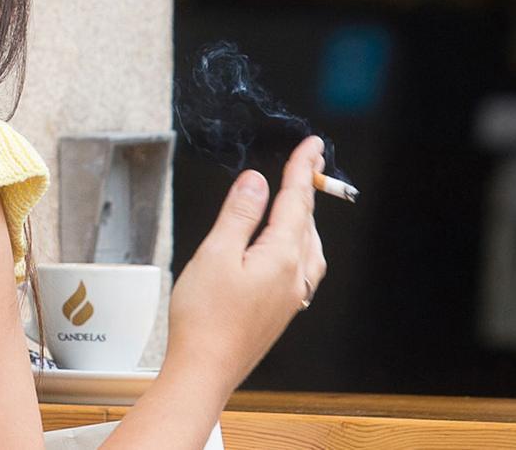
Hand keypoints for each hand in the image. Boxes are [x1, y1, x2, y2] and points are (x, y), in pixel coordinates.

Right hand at [163, 136, 326, 393]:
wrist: (204, 370)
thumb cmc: (205, 318)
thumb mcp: (216, 253)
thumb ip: (240, 214)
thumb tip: (257, 181)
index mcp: (282, 256)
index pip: (297, 201)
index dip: (302, 169)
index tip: (311, 145)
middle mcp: (295, 276)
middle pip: (307, 222)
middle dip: (306, 189)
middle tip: (305, 162)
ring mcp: (291, 297)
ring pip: (308, 246)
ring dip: (305, 218)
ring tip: (297, 200)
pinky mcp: (280, 311)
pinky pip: (301, 267)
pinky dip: (299, 244)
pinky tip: (284, 249)